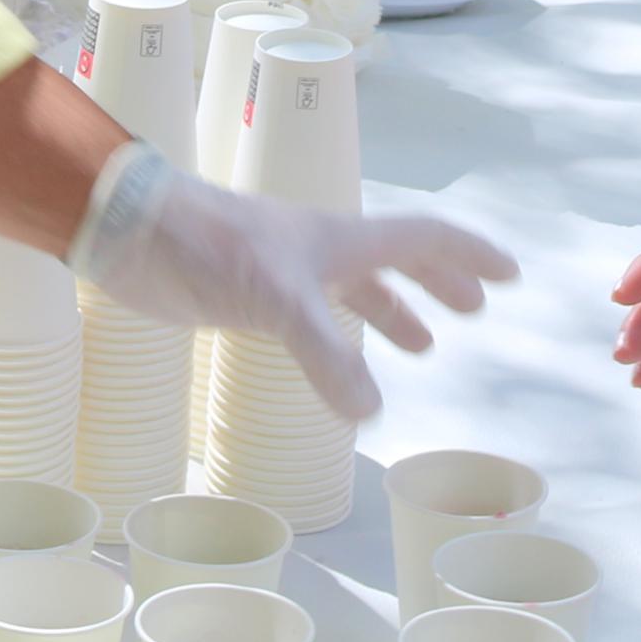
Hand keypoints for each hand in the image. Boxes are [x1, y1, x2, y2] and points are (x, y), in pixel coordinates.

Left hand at [69, 144, 515, 417]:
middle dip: (438, 282)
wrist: (130, 230)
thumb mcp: (279, 300)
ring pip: (354, 288)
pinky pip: (312, 316)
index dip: (467, 256)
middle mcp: (318, 249)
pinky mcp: (247, 294)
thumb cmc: (208, 245)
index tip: (509, 273)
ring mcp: (282, 270)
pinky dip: (337, 339)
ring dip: (392, 310)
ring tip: (421, 344)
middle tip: (474, 309)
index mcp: (339, 237)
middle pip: (395, 259)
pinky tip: (333, 363)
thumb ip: (327, 353)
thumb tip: (372, 411)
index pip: (421, 238)